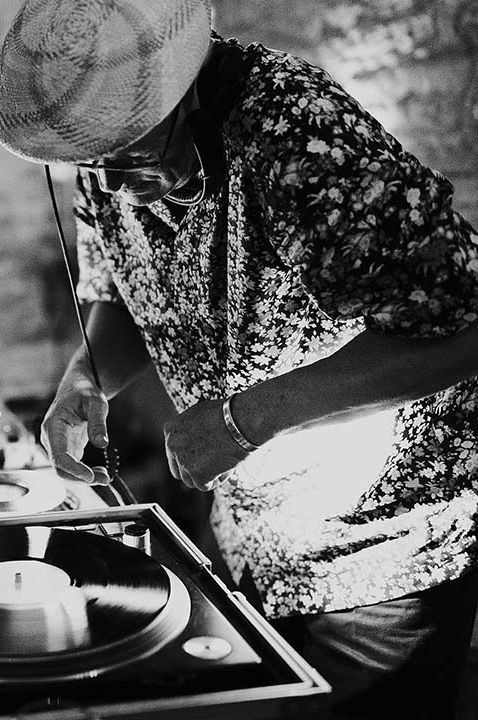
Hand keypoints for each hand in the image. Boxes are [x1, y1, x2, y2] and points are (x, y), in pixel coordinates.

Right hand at [40, 361, 110, 484]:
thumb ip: (98, 423)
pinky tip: (102, 472)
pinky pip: (73, 466)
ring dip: (84, 477)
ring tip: (106, 477)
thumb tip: (102, 444)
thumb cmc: (85, 392)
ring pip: (66, 470)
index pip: (58, 455)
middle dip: (80, 477)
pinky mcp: (66, 449)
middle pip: (60, 468)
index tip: (90, 476)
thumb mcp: (96, 403)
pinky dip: (86, 472)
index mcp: (53, 426)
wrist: (78, 389)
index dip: (73, 468)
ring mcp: (57, 445)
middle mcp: (51, 439)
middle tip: (104, 479)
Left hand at [164, 399, 247, 491]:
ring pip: (191, 480)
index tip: (201, 456)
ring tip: (224, 462)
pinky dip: (218, 479)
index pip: (173, 452)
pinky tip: (227, 466)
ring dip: (207, 475)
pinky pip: (206, 485)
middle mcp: (173, 446)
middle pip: (179, 470)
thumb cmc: (226, 414)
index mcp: (171, 430)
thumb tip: (193, 437)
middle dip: (193, 471)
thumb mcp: (200, 414)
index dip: (188, 456)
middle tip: (210, 467)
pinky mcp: (197, 476)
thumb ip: (190, 428)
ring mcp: (184, 462)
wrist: (239, 422)